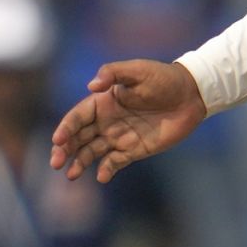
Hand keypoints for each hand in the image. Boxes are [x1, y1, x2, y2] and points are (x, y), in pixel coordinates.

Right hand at [50, 60, 206, 182]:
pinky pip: (115, 162)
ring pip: (92, 152)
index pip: (77, 117)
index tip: (58, 141)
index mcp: (103, 102)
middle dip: (65, 150)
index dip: (66, 128)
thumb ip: (113, 74)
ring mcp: (119, 136)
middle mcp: (107, 120)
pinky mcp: (134, 150)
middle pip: (79, 137)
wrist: (191, 94)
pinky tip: (101, 177)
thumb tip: (92, 86)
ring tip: (70, 175)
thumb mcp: (137, 70)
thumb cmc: (163, 78)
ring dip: (80, 163)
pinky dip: (106, 170)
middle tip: (56, 163)